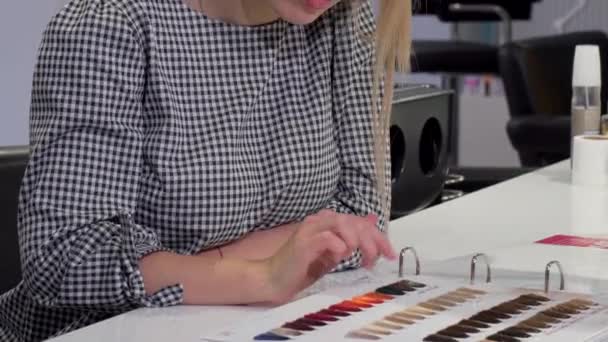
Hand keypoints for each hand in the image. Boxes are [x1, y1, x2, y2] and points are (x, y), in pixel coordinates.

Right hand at [262, 210, 395, 303]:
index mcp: (327, 222)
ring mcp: (310, 229)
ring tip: (362, 259)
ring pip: (343, 224)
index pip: (359, 222)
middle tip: (378, 259)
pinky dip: (339, 246)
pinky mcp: (303, 242)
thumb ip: (351, 240)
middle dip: (373, 241)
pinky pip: (328, 238)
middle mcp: (319, 220)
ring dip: (359, 242)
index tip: (390, 254)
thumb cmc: (301, 268)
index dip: (378, 236)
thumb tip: (372, 223)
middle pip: (355, 221)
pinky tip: (341, 257)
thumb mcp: (334, 254)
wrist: (273, 280)